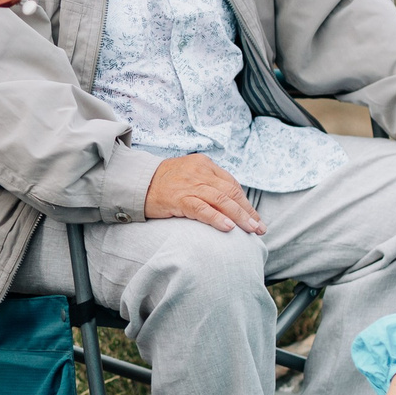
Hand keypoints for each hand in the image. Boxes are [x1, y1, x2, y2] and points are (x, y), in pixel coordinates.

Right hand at [145, 154, 261, 232]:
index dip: (245, 203)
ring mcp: (189, 184)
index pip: (231, 184)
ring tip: (251, 230)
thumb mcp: (188, 176)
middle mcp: (200, 172)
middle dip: (247, 211)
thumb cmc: (163, 183)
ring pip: (221, 200)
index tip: (254, 218)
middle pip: (230, 192)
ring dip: (239, 216)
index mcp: (204, 165)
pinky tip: (228, 227)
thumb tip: (228, 204)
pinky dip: (216, 217)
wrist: (136, 183)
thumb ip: (207, 184)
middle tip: (259, 228)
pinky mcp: (178, 198)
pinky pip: (202, 208)